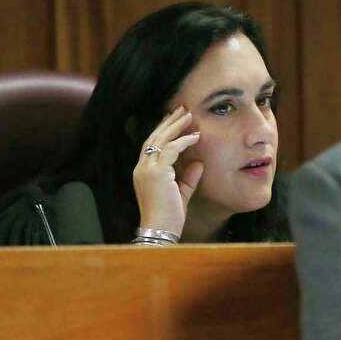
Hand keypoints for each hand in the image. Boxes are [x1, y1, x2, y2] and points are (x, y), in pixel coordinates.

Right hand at [132, 106, 202, 236]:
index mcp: (144, 172)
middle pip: (154, 137)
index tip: (176, 120)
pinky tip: (195, 136)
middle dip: (168, 122)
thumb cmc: (170, 215)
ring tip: (188, 114)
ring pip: (160, 140)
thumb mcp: (181, 192)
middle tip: (181, 109)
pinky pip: (171, 150)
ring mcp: (146, 169)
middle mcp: (142, 168)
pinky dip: (184, 141)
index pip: (152, 145)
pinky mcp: (156, 173)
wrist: (161, 230)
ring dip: (175, 126)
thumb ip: (188, 177)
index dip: (164, 131)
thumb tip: (199, 163)